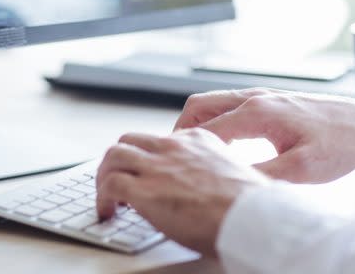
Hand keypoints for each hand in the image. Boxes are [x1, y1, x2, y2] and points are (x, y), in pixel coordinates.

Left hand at [95, 129, 267, 256]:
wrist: (252, 217)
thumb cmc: (249, 205)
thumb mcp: (232, 172)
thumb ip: (210, 170)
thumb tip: (202, 188)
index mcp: (197, 140)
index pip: (159, 138)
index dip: (146, 157)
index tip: (144, 172)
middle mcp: (174, 147)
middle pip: (130, 140)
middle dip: (119, 159)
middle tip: (116, 179)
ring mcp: (158, 166)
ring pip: (113, 156)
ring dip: (104, 176)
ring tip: (107, 196)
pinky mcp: (145, 189)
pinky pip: (110, 184)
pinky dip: (102, 198)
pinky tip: (108, 212)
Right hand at [175, 88, 354, 183]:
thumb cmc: (339, 143)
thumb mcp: (303, 169)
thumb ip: (263, 175)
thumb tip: (231, 183)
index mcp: (259, 112)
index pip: (207, 128)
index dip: (188, 147)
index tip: (176, 165)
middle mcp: (254, 98)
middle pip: (199, 105)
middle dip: (182, 129)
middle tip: (176, 154)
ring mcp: (260, 96)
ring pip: (211, 102)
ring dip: (196, 122)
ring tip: (193, 150)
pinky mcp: (267, 100)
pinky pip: (227, 105)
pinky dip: (213, 120)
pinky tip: (221, 142)